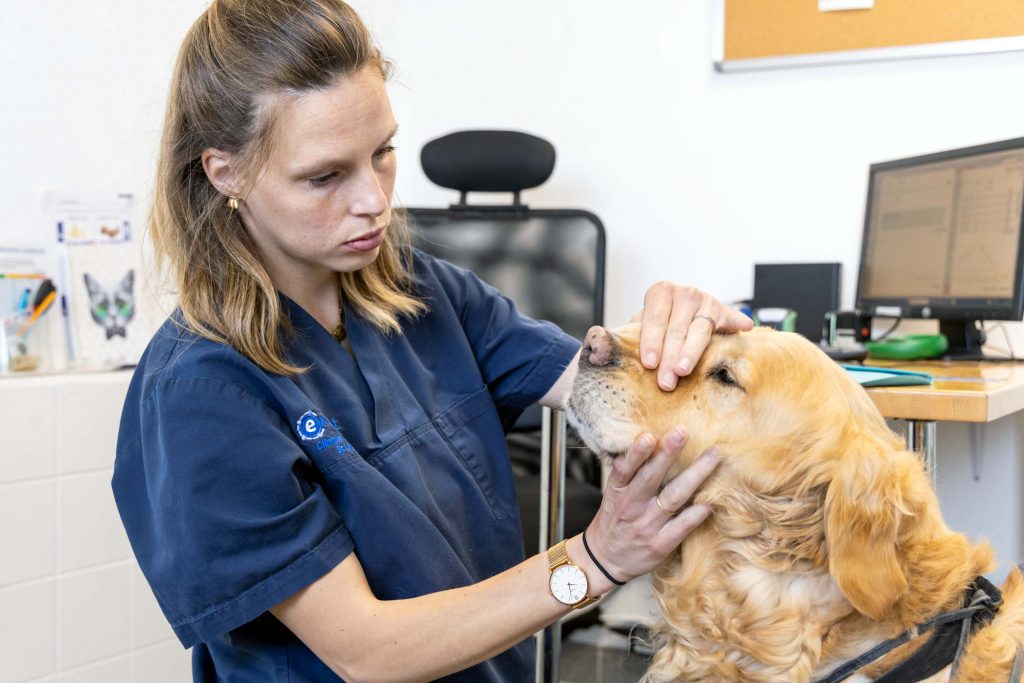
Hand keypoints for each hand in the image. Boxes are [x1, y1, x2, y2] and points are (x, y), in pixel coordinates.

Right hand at [582, 427, 719, 588]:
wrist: (605, 560)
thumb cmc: (614, 520)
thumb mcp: (612, 494)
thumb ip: (626, 471)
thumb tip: (643, 440)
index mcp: (618, 491)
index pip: (625, 469)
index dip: (636, 453)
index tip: (648, 436)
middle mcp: (631, 506)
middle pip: (650, 477)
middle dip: (667, 453)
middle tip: (683, 432)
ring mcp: (647, 525)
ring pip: (673, 496)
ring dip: (695, 475)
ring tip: (712, 457)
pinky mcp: (661, 544)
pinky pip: (683, 524)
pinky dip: (698, 511)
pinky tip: (712, 499)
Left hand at [632, 282, 752, 389]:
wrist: (682, 310)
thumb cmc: (659, 323)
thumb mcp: (642, 324)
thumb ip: (632, 334)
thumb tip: (609, 348)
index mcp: (660, 292)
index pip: (654, 318)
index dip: (651, 341)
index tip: (649, 363)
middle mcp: (684, 293)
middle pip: (676, 329)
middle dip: (669, 358)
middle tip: (665, 381)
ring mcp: (706, 300)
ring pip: (699, 330)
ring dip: (691, 352)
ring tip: (683, 370)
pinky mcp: (724, 310)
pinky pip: (731, 318)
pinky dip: (738, 322)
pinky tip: (745, 328)